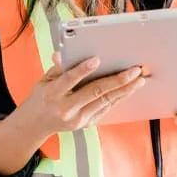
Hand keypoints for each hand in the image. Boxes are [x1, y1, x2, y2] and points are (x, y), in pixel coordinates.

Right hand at [14, 52, 145, 138]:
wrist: (36, 123)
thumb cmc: (43, 96)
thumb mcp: (44, 79)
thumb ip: (58, 67)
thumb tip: (62, 52)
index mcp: (53, 94)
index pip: (69, 80)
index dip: (83, 70)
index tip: (97, 59)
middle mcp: (66, 109)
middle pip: (95, 92)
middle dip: (117, 80)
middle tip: (135, 70)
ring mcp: (78, 119)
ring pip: (105, 101)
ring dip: (125, 89)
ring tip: (139, 78)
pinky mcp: (86, 124)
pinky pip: (106, 108)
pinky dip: (119, 97)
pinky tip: (130, 88)